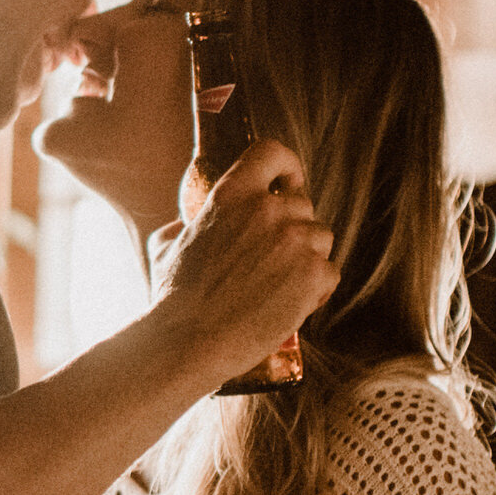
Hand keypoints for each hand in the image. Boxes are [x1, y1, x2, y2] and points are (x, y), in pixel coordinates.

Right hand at [152, 140, 336, 391]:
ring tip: (280, 285)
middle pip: (303, 203)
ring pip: (321, 236)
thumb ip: (183, 226)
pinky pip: (330, 272)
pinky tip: (291, 305)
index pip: (272, 152)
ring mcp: (294, 240)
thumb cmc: (174, 300)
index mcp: (231, 194)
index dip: (286, 167)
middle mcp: (267, 209)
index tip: (286, 183)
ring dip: (308, 257)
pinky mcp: (313, 274)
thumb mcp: (165, 248)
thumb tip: (184, 226)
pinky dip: (317, 290)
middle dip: (294, 228)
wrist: (191, 342)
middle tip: (275, 258)